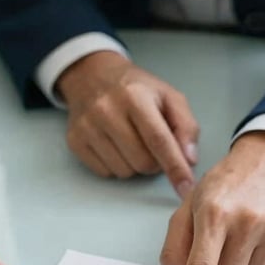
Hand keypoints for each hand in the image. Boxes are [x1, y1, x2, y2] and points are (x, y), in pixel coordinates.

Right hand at [57, 52, 198, 196]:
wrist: (92, 76)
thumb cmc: (136, 89)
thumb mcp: (168, 96)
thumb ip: (186, 126)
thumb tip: (189, 160)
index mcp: (135, 96)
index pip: (159, 139)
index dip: (175, 167)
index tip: (187, 188)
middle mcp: (107, 110)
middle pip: (143, 162)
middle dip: (155, 163)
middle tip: (152, 146)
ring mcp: (88, 127)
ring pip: (125, 171)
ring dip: (135, 165)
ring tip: (132, 142)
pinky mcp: (75, 141)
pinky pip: (106, 173)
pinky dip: (117, 165)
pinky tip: (115, 145)